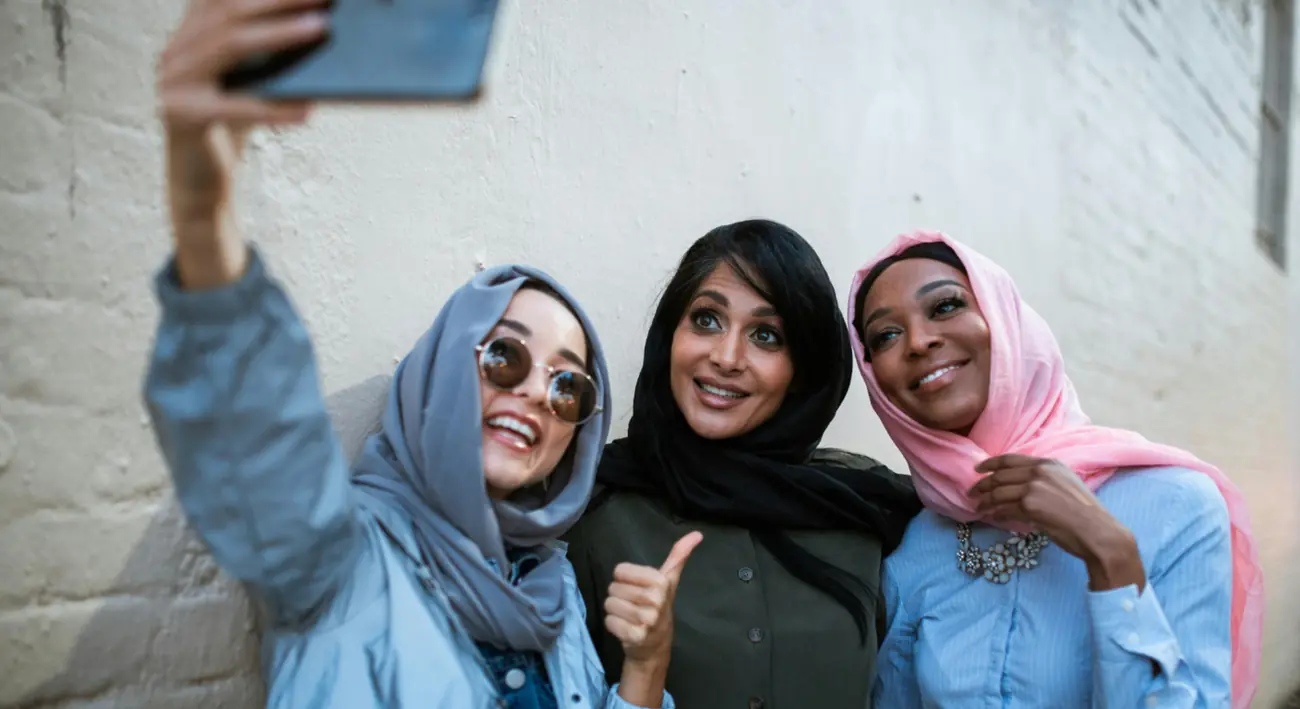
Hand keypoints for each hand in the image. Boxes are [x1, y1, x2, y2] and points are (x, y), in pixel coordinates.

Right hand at [157, 0, 328, 286]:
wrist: (200, 185)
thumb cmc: (232, 129)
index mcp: (187, 38)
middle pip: (228, 14)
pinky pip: (235, 107)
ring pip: (230, 47)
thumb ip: (270, 56)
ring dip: (281, 35)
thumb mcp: (253, 84)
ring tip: (322, 29)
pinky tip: (308, 109)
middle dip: (279, 0)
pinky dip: (274, 107)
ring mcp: (172, 83)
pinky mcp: (180, 117)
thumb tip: (322, 26)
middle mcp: (173, 54)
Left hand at [604, 531, 701, 664]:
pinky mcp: (635, 635)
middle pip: (613, 588)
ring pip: (609, 604)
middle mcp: (655, 599)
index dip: (625, 580)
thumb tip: (697, 534)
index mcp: (661, 582)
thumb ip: (678, 556)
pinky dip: (613, 625)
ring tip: (629, 616)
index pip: (620, 570)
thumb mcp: (669, 580)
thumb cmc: (659, 607)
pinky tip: (626, 628)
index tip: (638, 588)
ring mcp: (646, 619)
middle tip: (633, 605)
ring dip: (616, 611)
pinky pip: (609, 621)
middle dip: (619, 596)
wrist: (656, 645)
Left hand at [970, 455, 1143, 590]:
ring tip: (978, 508)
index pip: (1010, 459)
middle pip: (1000, 476)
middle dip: (982, 485)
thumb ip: (1044, 479)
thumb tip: (1020, 485)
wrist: (1098, 531)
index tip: (977, 469)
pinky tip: (991, 517)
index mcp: (1049, 464)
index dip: (990, 463)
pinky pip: (1005, 509)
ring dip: (985, 501)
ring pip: (999, 493)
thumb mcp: (1066, 484)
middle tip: (971, 492)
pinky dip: (996, 514)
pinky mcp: (1030, 506)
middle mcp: (1040, 472)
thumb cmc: (1085, 513)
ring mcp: (1034, 487)